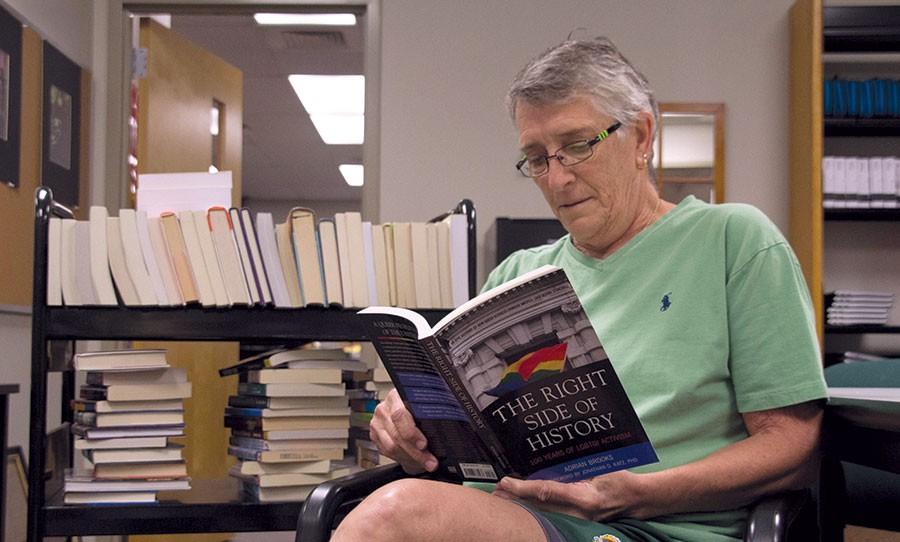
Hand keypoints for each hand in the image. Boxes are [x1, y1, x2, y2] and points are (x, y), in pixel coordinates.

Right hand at [369, 389, 437, 473]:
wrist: (407, 410)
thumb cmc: (419, 407)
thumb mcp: (426, 405)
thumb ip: (430, 415)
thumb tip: (442, 434)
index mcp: (396, 396)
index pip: (400, 415)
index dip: (412, 432)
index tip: (424, 444)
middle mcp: (383, 409)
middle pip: (397, 435)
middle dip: (416, 452)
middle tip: (431, 461)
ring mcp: (377, 423)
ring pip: (391, 447)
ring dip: (411, 459)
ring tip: (426, 464)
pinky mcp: (375, 437)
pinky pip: (387, 453)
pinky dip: (403, 459)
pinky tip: (415, 461)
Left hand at [492, 470, 647, 521]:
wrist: (638, 499)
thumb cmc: (620, 478)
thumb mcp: (599, 467)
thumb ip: (576, 466)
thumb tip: (549, 457)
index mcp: (584, 497)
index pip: (547, 491)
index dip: (524, 487)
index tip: (506, 481)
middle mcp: (579, 513)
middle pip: (539, 508)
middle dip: (516, 501)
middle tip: (495, 492)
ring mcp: (579, 521)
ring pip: (543, 515)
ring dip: (522, 507)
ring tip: (502, 499)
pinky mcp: (579, 523)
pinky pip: (553, 518)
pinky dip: (535, 511)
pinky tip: (523, 506)